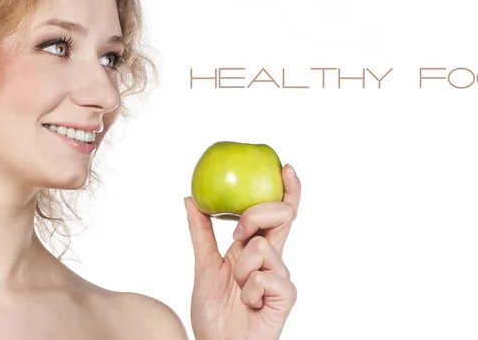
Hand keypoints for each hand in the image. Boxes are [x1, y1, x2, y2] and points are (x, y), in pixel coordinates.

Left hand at [185, 164, 300, 339]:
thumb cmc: (214, 310)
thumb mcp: (203, 265)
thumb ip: (200, 232)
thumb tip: (190, 198)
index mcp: (256, 248)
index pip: (278, 214)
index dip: (287, 190)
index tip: (285, 168)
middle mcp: (273, 258)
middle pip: (282, 217)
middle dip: (257, 215)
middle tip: (236, 234)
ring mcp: (281, 276)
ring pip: (263, 248)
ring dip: (241, 270)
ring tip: (238, 291)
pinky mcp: (286, 296)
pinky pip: (265, 276)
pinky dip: (249, 290)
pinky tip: (249, 305)